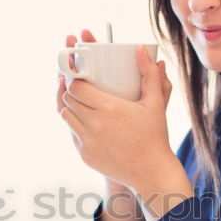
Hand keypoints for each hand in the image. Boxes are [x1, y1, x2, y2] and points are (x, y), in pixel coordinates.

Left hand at [58, 39, 176, 190]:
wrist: (150, 172)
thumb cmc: (154, 136)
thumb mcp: (155, 103)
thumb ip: (149, 74)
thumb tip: (140, 49)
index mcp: (110, 109)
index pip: (76, 87)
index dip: (74, 78)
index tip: (78, 75)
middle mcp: (95, 125)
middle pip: (68, 100)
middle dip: (70, 90)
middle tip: (77, 85)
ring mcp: (87, 142)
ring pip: (66, 116)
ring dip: (70, 107)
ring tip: (79, 101)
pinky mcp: (84, 155)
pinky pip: (72, 134)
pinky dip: (75, 125)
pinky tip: (85, 120)